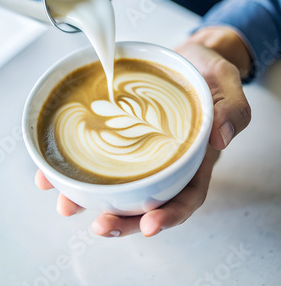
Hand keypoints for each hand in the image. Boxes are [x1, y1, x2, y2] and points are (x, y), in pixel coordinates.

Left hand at [35, 27, 251, 236]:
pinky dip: (75, 169)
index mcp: (195, 156)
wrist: (186, 59)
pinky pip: (97, 157)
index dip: (170, 215)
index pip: (187, 195)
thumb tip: (223, 136)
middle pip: (148, 202)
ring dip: (93, 201)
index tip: (150, 226)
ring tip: (67, 205)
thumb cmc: (207, 73)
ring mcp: (141, 151)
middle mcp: (166, 161)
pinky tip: (52, 173)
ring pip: (118, 186)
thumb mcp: (227, 83)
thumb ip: (233, 108)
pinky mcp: (119, 136)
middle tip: (101, 225)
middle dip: (124, 219)